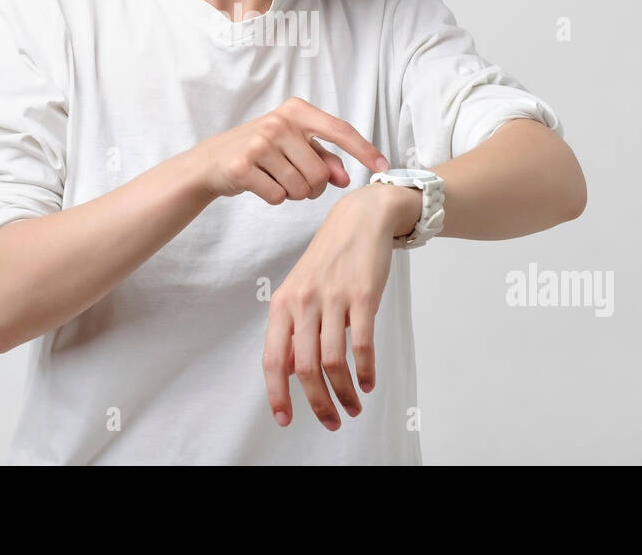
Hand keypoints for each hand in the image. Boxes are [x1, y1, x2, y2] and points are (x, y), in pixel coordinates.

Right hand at [192, 96, 389, 203]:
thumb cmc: (262, 151)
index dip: (364, 150)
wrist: (213, 160)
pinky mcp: (243, 166)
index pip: (340, 130)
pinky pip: (278, 197)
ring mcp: (259, 144)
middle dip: (313, 187)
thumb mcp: (294, 146)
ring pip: (301, 188)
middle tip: (295, 179)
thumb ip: (323, 158)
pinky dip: (274, 198)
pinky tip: (261, 184)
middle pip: (320, 174)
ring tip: (276, 178)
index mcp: (296, 111)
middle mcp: (279, 123)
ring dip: (293, 193)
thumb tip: (346, 178)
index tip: (383, 165)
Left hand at [262, 183, 414, 429]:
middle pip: (305, 368)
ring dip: (344, 393)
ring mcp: (333, 299)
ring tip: (353, 407)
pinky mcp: (363, 296)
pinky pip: (362, 345)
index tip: (285, 420)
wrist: (359, 220)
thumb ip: (295, 329)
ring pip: (334, 362)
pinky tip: (368, 382)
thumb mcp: (301, 290)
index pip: (273, 359)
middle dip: (318, 403)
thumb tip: (290, 370)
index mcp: (283, 304)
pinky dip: (365, 371)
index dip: (277, 394)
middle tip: (331, 422)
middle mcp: (304, 302)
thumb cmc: (329, 259)